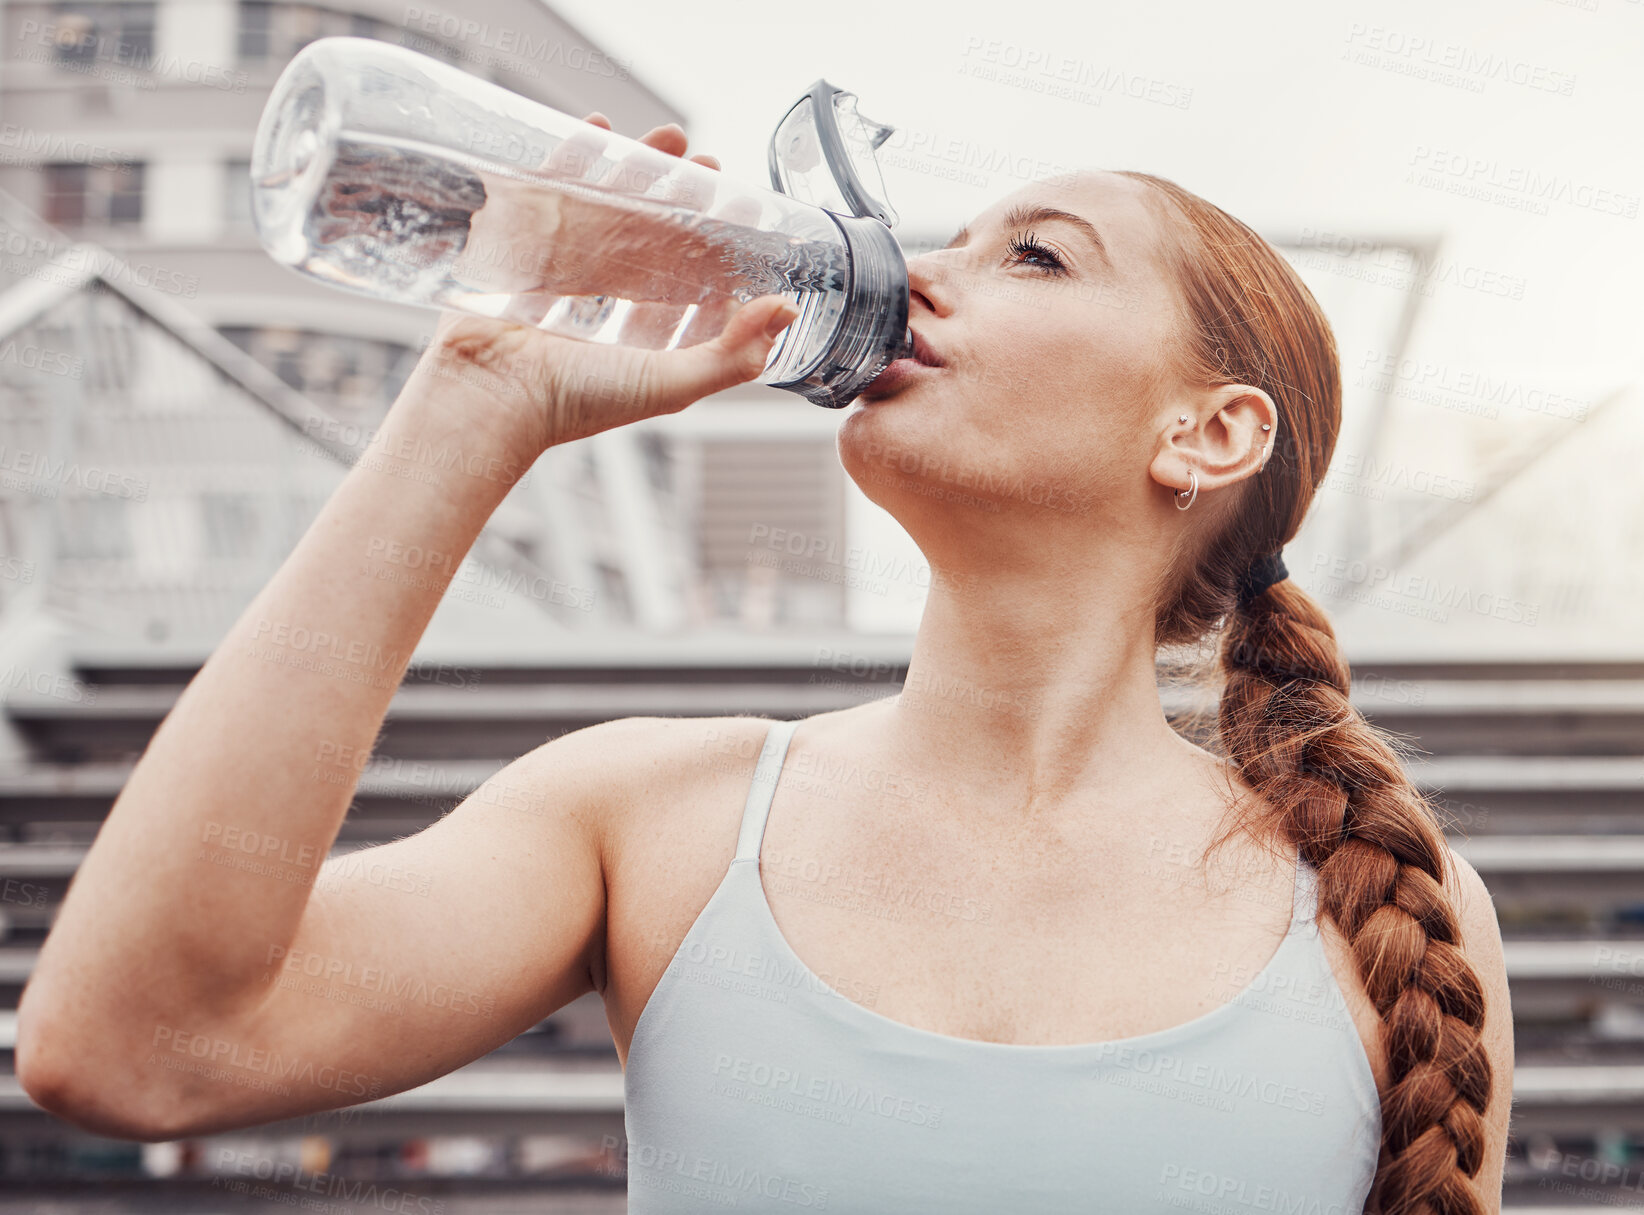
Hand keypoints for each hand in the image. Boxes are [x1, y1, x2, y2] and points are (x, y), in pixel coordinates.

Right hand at [421, 114, 798, 454]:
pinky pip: (551, 197)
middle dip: (683, 203)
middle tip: (707, 163)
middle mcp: (608, 312)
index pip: (694, 291)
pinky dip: (573, 161)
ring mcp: (563, 282)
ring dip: (638, 174)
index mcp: (646, 346)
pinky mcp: (521, 257)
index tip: (745, 213)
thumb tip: (787, 312)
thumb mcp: (671, 383)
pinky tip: (598, 129)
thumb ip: (732, 355)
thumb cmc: (575, 402)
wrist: (487, 397)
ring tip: (667, 138)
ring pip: (610, 216)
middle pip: (654, 245)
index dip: (721, 254)